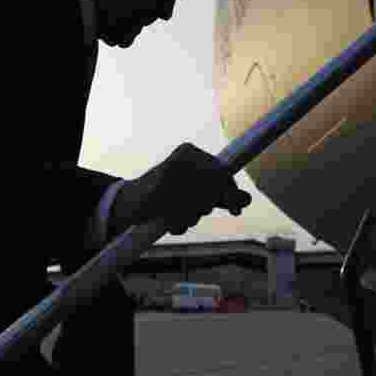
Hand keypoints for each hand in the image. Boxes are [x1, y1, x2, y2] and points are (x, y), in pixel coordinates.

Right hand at [113, 143, 251, 234]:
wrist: (128, 203)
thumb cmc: (167, 198)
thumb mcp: (199, 196)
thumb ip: (222, 197)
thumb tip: (247, 199)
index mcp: (191, 153)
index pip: (221, 172)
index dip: (230, 192)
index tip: (237, 210)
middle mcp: (181, 157)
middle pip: (212, 188)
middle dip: (205, 206)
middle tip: (193, 212)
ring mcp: (168, 171)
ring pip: (197, 203)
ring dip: (189, 216)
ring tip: (174, 214)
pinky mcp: (156, 189)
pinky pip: (180, 212)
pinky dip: (177, 223)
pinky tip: (167, 220)